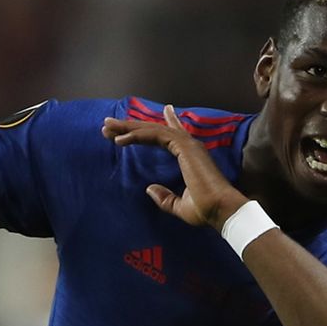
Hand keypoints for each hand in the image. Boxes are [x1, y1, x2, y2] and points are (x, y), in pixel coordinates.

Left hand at [102, 103, 246, 230]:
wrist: (219, 210)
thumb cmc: (205, 209)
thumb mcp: (180, 206)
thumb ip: (165, 198)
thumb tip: (149, 189)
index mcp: (190, 156)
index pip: (172, 134)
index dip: (157, 125)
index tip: (149, 116)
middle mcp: (189, 146)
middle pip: (155, 129)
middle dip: (130, 126)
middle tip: (109, 126)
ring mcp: (187, 144)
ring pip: (152, 129)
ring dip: (128, 128)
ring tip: (107, 129)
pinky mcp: (184, 147)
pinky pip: (155, 135)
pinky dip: (136, 135)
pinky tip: (119, 141)